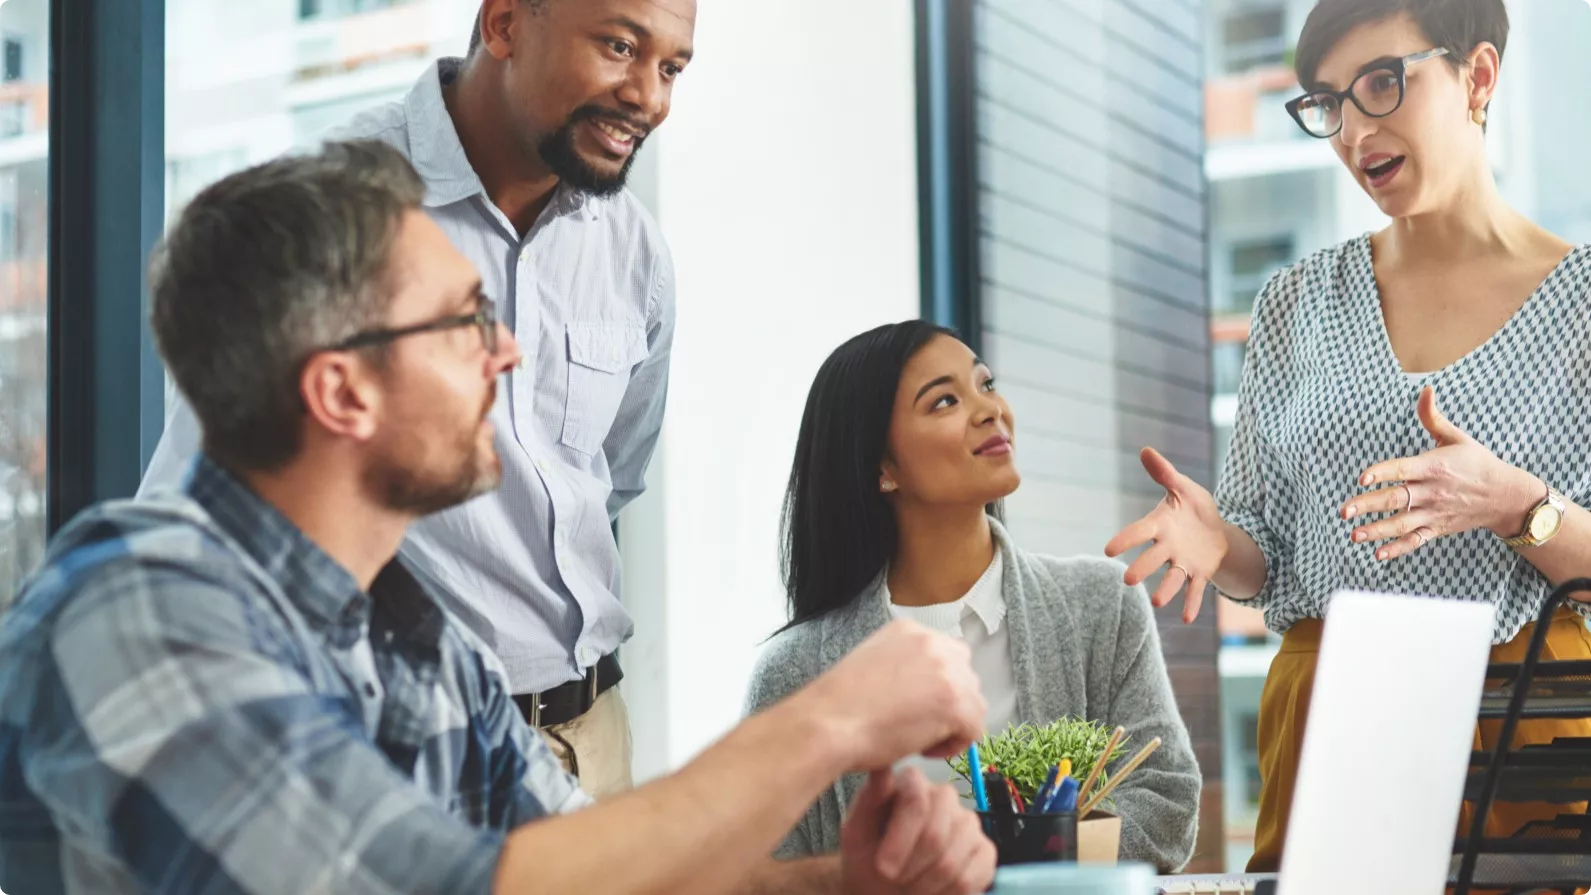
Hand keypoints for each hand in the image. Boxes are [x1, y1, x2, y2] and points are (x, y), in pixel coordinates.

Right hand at [802, 620, 985, 772]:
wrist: (828, 723)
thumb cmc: (840, 706)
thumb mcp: (873, 663)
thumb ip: (903, 666)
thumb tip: (925, 691)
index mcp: (910, 630)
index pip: (947, 656)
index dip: (936, 687)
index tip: (917, 706)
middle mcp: (933, 643)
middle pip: (966, 677)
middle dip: (949, 704)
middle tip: (917, 724)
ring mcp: (947, 670)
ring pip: (973, 704)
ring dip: (951, 726)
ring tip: (917, 738)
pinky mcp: (955, 702)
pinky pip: (973, 730)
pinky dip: (953, 745)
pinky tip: (922, 748)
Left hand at [840, 768, 995, 894]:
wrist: (883, 887)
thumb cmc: (867, 857)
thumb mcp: (856, 832)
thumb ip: (868, 800)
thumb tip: (882, 768)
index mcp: (913, 782)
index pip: (917, 801)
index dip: (900, 840)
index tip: (883, 868)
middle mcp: (945, 796)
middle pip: (936, 834)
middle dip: (910, 867)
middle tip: (893, 880)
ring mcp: (968, 822)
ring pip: (952, 860)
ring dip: (924, 884)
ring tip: (908, 887)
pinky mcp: (985, 850)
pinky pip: (972, 876)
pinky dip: (947, 893)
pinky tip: (932, 891)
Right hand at [1105, 447, 1229, 622]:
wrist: (1216, 530)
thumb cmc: (1193, 507)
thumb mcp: (1183, 487)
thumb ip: (1165, 473)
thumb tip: (1145, 450)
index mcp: (1160, 525)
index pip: (1139, 532)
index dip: (1125, 540)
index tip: (1108, 549)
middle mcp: (1167, 547)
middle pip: (1153, 559)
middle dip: (1142, 569)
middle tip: (1128, 580)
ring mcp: (1183, 562)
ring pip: (1173, 578)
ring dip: (1166, 590)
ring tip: (1159, 603)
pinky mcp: (1200, 574)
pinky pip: (1195, 590)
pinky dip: (1192, 603)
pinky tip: (1187, 618)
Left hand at [1342, 386, 1541, 560]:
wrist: (1506, 496)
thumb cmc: (1477, 462)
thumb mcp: (1457, 437)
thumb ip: (1432, 417)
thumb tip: (1425, 389)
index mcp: (1434, 466)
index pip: (1402, 469)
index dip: (1382, 473)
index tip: (1362, 478)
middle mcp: (1432, 491)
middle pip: (1396, 499)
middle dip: (1368, 505)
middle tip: (1344, 511)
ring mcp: (1435, 512)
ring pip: (1402, 524)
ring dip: (1377, 531)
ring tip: (1353, 535)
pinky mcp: (1438, 528)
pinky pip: (1416, 541)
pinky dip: (1398, 549)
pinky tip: (1378, 554)